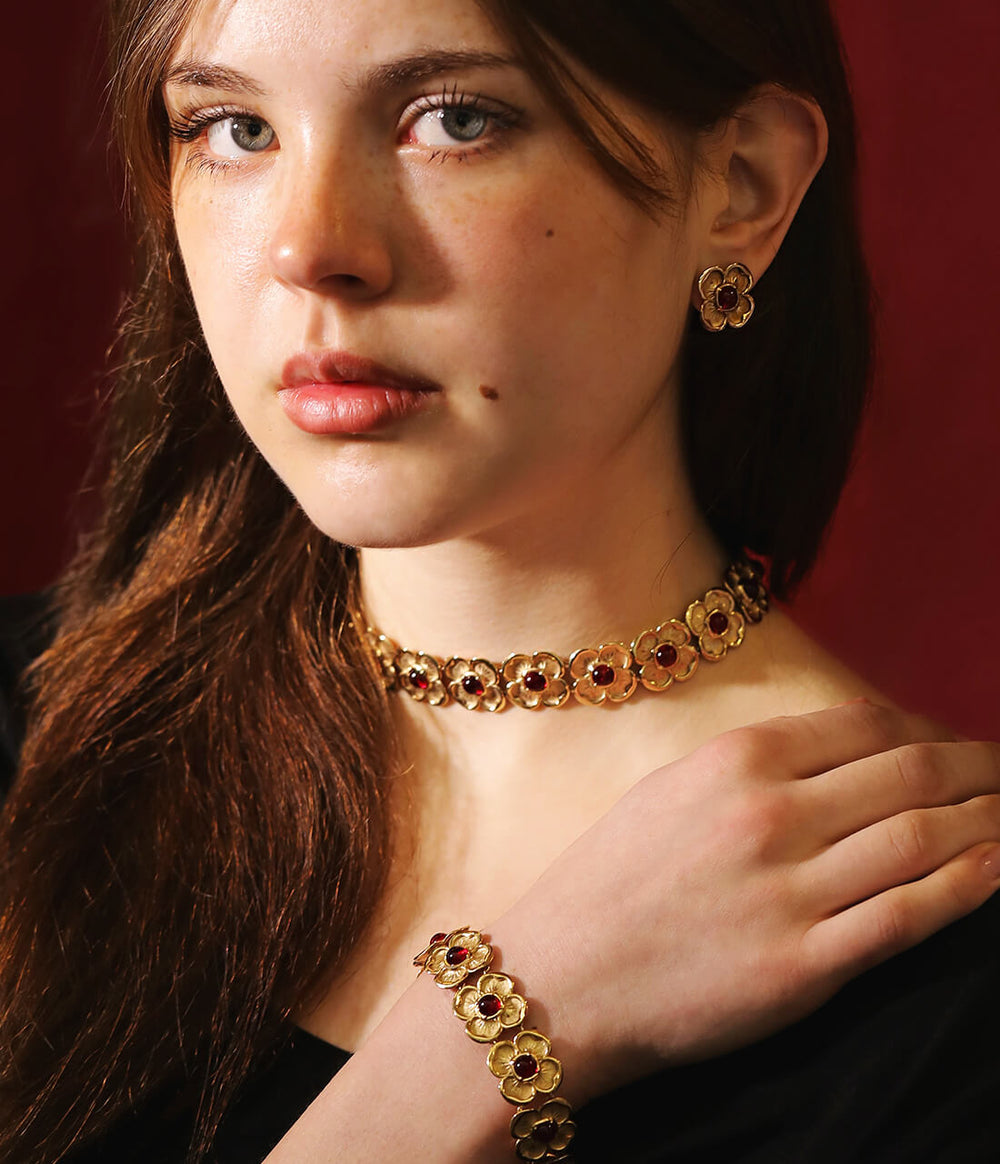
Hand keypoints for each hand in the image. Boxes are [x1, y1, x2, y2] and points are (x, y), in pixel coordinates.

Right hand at [488, 701, 999, 1104]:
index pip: (867, 723)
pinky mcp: (802, 968)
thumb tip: (849, 748)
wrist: (562, 980)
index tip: (955, 742)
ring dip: (987, 821)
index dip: (930, 726)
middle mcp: (767, 815)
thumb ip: (757, 764)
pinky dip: (967, 889)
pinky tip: (999, 870)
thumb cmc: (610, 881)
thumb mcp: (670, 790)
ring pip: (923, 838)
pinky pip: (907, 917)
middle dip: (978, 767)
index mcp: (733, 760)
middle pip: (910, 772)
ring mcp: (787, 892)